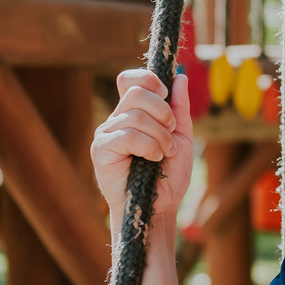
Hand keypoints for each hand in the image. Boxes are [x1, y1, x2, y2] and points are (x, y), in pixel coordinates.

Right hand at [92, 69, 193, 226]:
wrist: (159, 207)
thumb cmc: (168, 176)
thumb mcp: (182, 137)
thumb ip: (180, 108)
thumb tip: (180, 77)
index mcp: (134, 112)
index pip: (131, 79)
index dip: (149, 80)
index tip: (166, 95)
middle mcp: (117, 119)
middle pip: (136, 92)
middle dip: (163, 111)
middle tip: (172, 132)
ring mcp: (106, 133)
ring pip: (135, 115)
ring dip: (160, 135)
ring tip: (165, 153)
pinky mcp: (101, 150)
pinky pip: (127, 135)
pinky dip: (148, 145)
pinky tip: (154, 159)